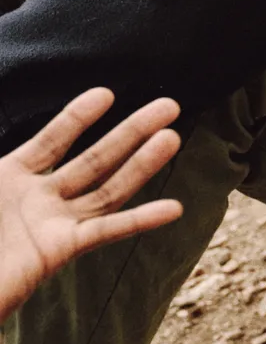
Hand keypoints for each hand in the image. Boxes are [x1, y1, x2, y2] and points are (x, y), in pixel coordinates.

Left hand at [0, 89, 182, 321]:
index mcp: (9, 179)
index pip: (51, 141)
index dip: (77, 118)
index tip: (106, 93)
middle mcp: (39, 199)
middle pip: (96, 159)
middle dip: (132, 131)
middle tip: (168, 107)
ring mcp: (54, 223)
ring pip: (108, 190)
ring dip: (142, 164)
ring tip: (172, 137)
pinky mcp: (60, 250)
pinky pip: (105, 232)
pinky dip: (140, 220)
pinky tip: (172, 208)